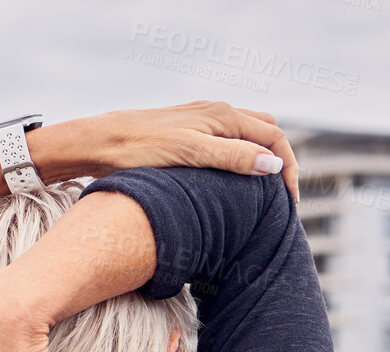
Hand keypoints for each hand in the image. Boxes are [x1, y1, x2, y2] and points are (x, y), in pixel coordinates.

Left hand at [61, 100, 299, 201]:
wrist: (99, 142)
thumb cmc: (140, 149)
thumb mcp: (191, 154)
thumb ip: (232, 157)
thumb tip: (272, 164)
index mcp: (224, 116)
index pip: (274, 137)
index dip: (289, 168)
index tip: (289, 200)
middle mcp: (216, 112)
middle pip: (265, 132)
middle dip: (279, 161)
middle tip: (281, 198)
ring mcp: (200, 119)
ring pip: (245, 135)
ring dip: (259, 158)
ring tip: (260, 191)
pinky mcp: (185, 130)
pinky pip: (224, 140)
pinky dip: (238, 156)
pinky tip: (227, 179)